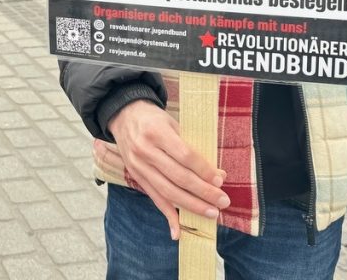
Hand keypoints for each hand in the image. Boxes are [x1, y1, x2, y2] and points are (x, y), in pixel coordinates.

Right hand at [107, 100, 228, 239]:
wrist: (123, 115)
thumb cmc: (153, 118)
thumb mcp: (173, 123)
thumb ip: (192, 147)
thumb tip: (217, 174)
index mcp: (156, 132)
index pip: (185, 156)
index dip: (204, 170)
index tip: (220, 180)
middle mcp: (145, 150)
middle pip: (178, 177)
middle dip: (203, 192)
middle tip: (222, 201)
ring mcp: (138, 166)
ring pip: (167, 191)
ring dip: (191, 206)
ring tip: (211, 213)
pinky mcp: (136, 177)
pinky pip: (154, 198)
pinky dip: (167, 216)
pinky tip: (178, 232)